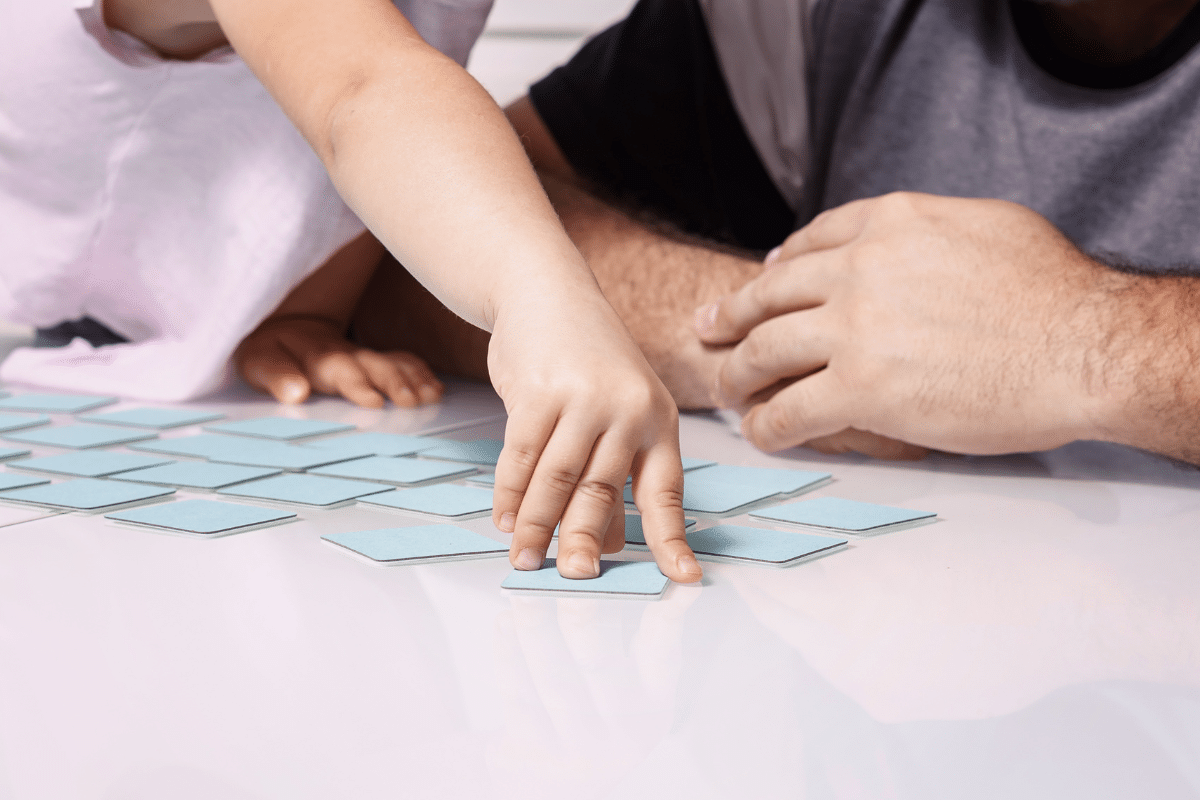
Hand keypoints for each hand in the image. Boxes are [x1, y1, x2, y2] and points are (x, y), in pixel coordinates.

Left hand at [235, 315, 442, 407]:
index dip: (355, 385)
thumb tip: (295, 393)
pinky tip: (435, 390)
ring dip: (411, 380)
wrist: (288, 325)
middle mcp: (343, 353)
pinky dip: (420, 374)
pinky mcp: (376, 358)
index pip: (335, 367)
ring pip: (391, 363)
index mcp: (312, 356)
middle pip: (371, 365)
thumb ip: (277, 376)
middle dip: (391, 381)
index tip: (372, 402)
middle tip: (409, 402)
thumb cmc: (273, 351)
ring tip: (429, 397)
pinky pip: (403, 361)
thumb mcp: (260, 362)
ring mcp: (363, 354)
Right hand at [488, 286, 700, 583]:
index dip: (672, 539)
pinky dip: (510, 491)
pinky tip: (504, 517)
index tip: (684, 578)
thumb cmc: (586, 362)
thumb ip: (616, 473)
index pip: (666, 492)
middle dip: (584, 540)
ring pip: (557, 478)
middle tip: (574, 576)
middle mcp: (628, 410)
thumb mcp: (618, 412)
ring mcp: (584, 398)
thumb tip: (610, 543)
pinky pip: (521, 455)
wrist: (548, 293)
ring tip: (525, 557)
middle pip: (602, 490)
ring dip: (536, 524)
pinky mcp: (539, 390)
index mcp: (658, 421)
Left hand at [694, 192, 1115, 456]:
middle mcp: (859, 268)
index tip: (761, 279)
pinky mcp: (859, 388)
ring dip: (736, 373)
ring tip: (724, 390)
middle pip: (770, 294)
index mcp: (891, 223)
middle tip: (707, 329)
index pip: (811, 242)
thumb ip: (928, 231)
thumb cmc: (1053, 292)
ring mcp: (854, 328)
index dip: (776, 267)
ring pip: (764, 350)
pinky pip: (788, 410)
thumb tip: (904, 243)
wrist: (1085, 346)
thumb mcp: (987, 224)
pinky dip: (764, 424)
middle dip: (730, 315)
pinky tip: (759, 433)